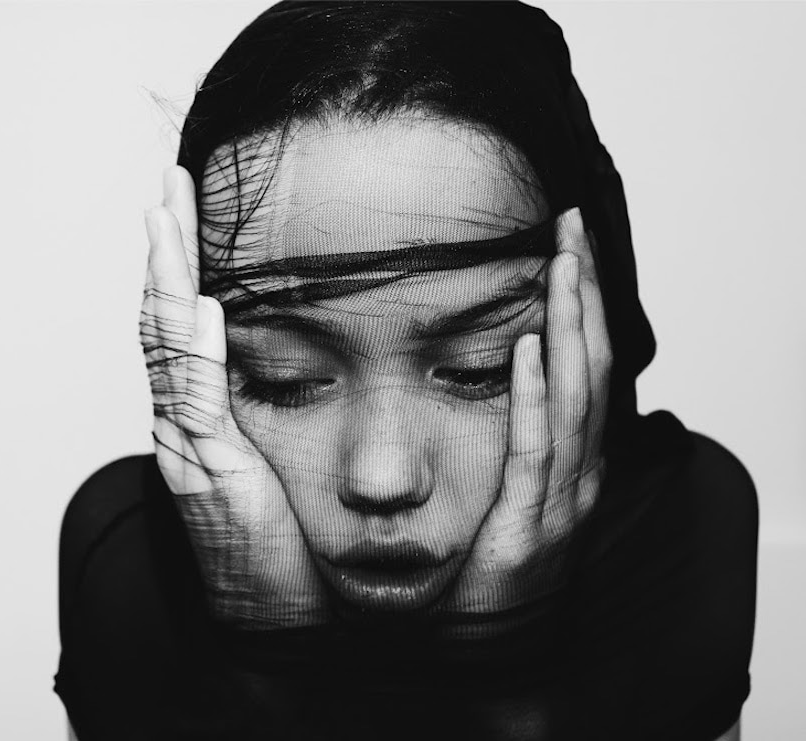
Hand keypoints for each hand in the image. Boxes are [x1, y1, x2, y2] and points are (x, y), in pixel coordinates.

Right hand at [140, 165, 326, 628]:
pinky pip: (197, 398)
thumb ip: (272, 403)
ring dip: (169, 278)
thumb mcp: (278, 454)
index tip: (186, 210)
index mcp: (202, 409)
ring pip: (168, 345)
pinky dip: (194, 348)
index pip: (184, 322)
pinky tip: (203, 302)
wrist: (272, 613)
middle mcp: (184, 417)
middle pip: (165, 317)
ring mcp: (190, 439)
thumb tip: (288, 352)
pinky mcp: (210, 467)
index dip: (182, 265)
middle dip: (166, 251)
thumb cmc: (282, 538)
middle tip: (169, 187)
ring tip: (167, 215)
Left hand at [443, 207, 611, 617]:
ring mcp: (562, 497)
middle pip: (591, 364)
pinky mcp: (530, 524)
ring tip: (561, 264)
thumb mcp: (507, 485)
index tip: (569, 244)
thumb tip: (492, 366)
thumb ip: (511, 432)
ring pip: (575, 396)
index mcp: (574, 456)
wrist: (490, 646)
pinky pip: (537, 449)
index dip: (583, 303)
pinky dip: (535, 395)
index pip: (585, 363)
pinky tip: (527, 348)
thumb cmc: (491, 560)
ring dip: (568, 326)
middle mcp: (581, 470)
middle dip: (584, 293)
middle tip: (572, 227)